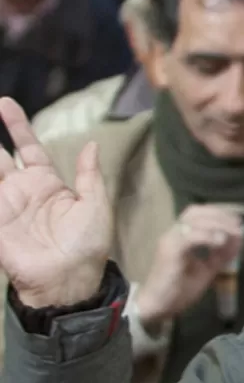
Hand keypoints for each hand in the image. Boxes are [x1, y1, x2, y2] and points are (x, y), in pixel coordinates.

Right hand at [0, 98, 111, 308]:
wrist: (70, 280)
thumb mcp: (96, 205)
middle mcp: (22, 191)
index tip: (4, 103)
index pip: (28, 146)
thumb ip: (90, 174)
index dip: (16, 125)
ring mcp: (4, 206)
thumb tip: (92, 144)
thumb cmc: (88, 245)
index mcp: (48, 184)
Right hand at [133, 204, 243, 332]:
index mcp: (180, 237)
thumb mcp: (206, 269)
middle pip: (196, 211)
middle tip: (238, 226)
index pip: (198, 213)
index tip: (237, 221)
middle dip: (220, 215)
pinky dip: (208, 236)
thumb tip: (238, 240)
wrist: (156, 307)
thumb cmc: (179, 290)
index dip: (219, 213)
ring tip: (233, 234)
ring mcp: (169, 241)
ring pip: (194, 220)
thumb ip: (221, 254)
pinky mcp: (169, 252)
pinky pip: (190, 237)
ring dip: (218, 224)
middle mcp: (172, 234)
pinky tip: (221, 242)